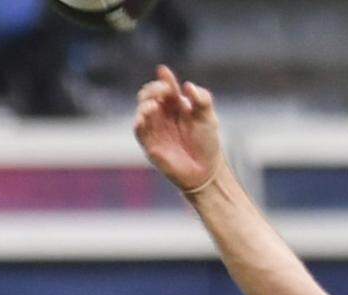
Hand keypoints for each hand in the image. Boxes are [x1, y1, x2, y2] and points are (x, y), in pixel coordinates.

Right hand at [133, 65, 222, 191]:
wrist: (206, 170)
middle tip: (163, 90)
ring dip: (145, 103)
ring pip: (142, 110)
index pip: (166, 87)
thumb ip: (202, 99)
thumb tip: (188, 85)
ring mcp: (155, 128)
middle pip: (149, 95)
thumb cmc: (207, 142)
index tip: (163, 71)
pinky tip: (144, 116)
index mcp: (176, 105)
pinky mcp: (149, 143)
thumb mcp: (208, 118)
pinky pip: (139, 130)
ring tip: (154, 104)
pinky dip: (139, 121)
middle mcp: (163, 114)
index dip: (164, 79)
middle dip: (153, 89)